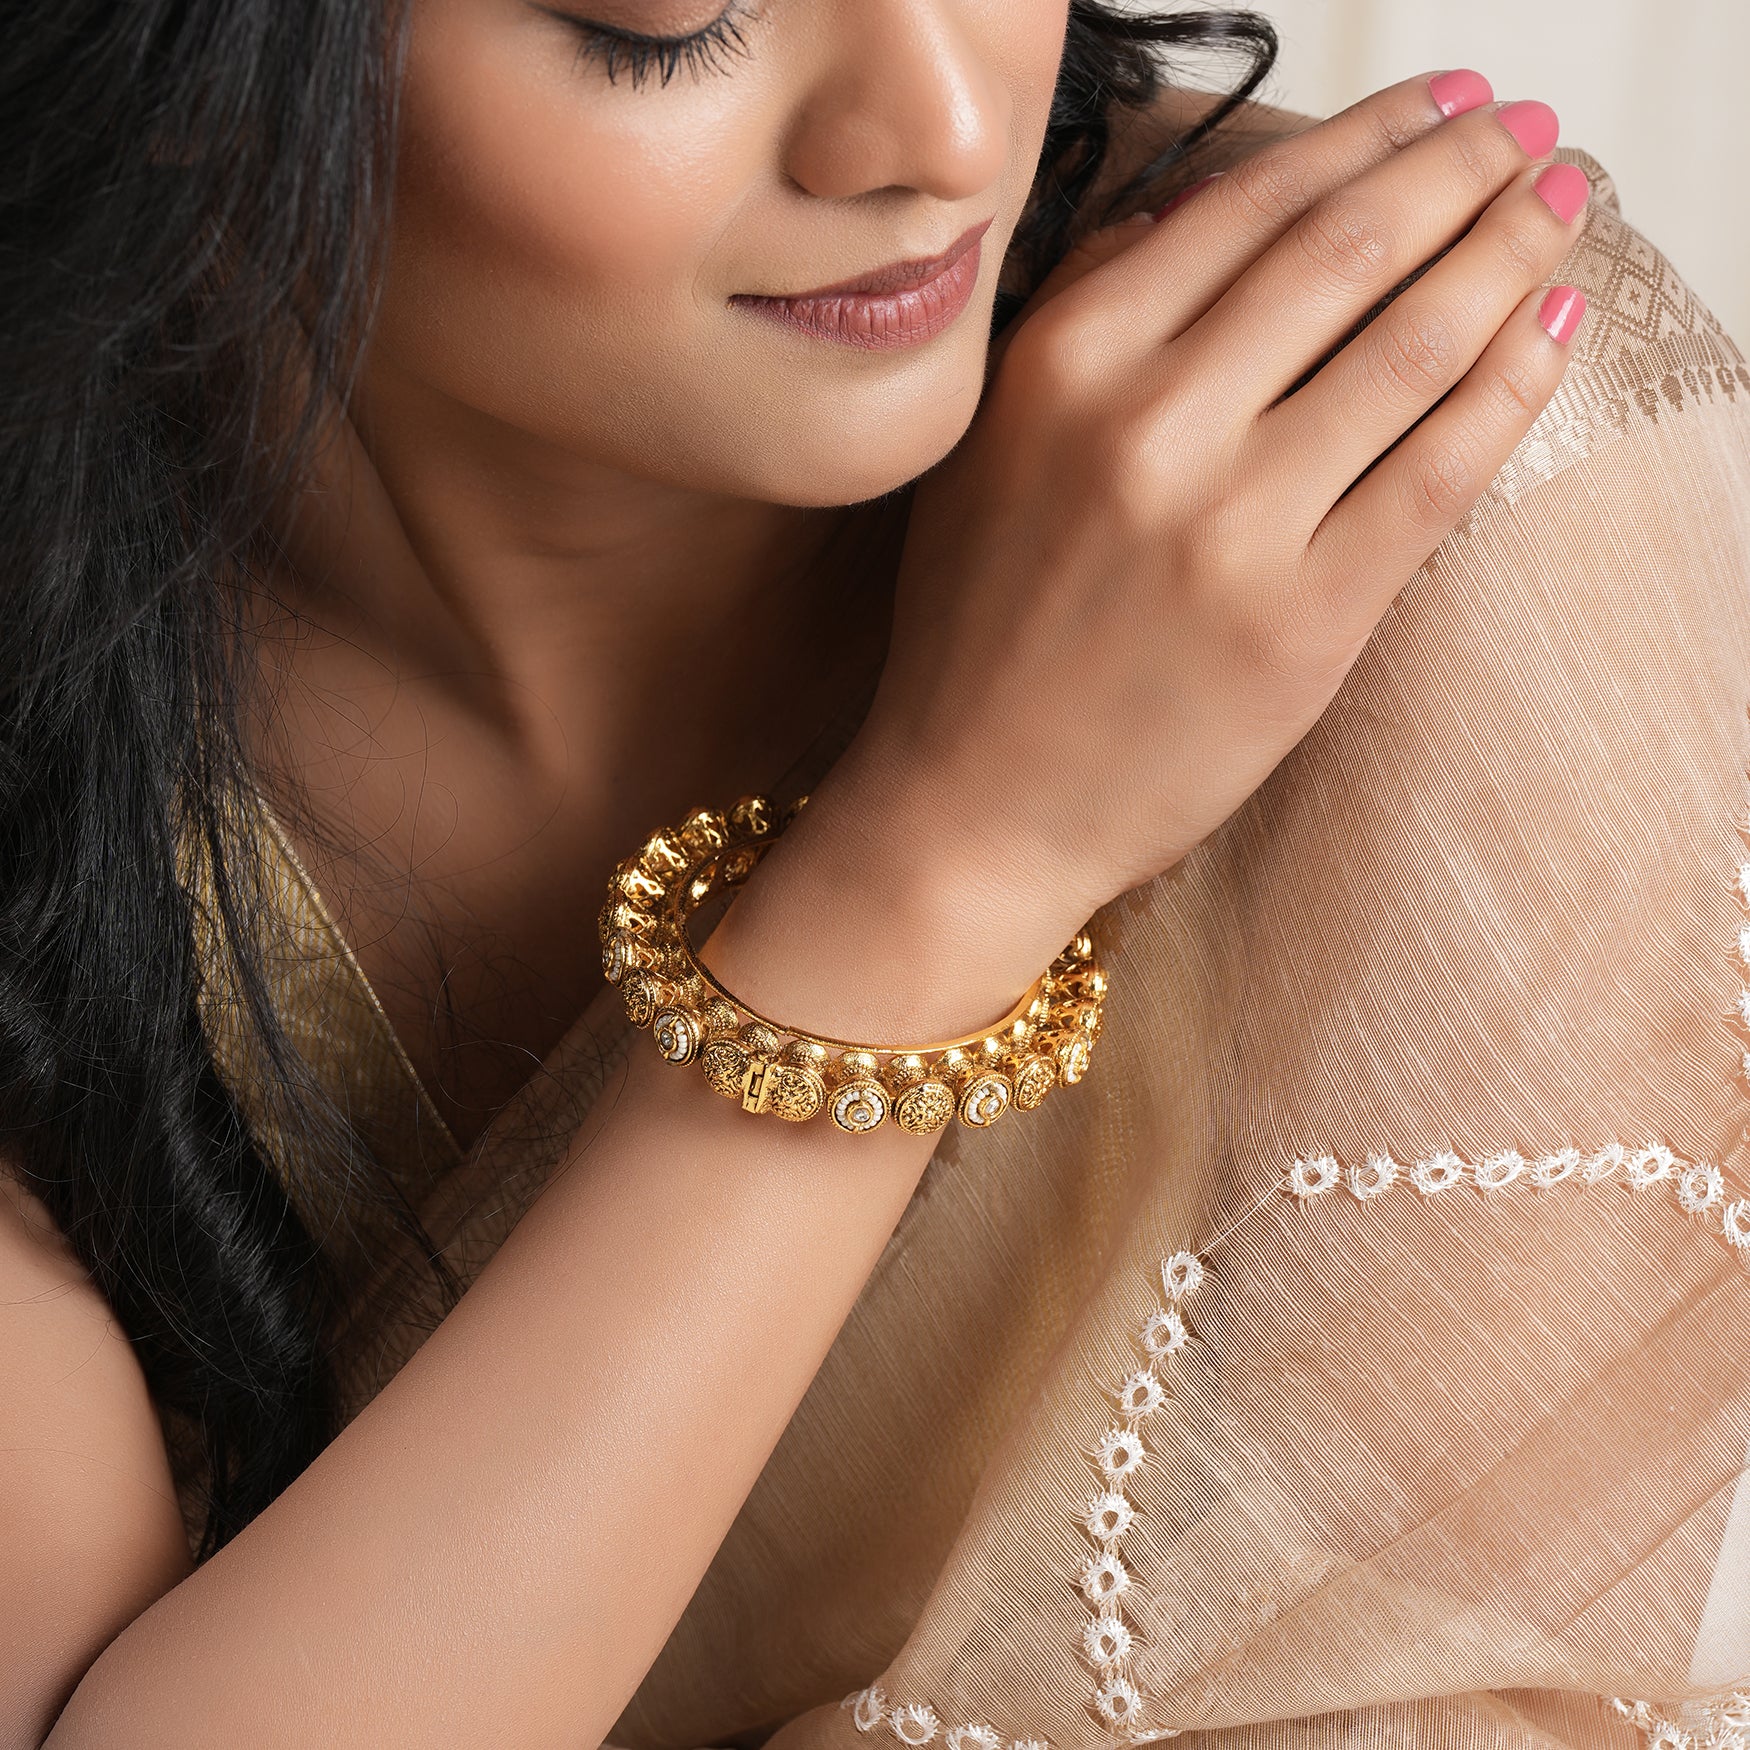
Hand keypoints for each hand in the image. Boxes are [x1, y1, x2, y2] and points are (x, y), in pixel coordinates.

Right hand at [840, 72, 1586, 944]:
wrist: (974, 804)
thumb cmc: (980, 630)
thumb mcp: (994, 446)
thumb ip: (1083, 315)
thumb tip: (1204, 205)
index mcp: (1064, 365)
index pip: (1248, 205)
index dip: (1368, 137)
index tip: (1442, 104)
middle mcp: (1147, 425)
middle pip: (1349, 253)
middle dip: (1462, 170)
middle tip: (1529, 132)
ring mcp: (1232, 526)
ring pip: (1410, 348)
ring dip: (1508, 253)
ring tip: (1562, 205)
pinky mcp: (1304, 621)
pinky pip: (1436, 474)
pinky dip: (1512, 387)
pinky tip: (1554, 327)